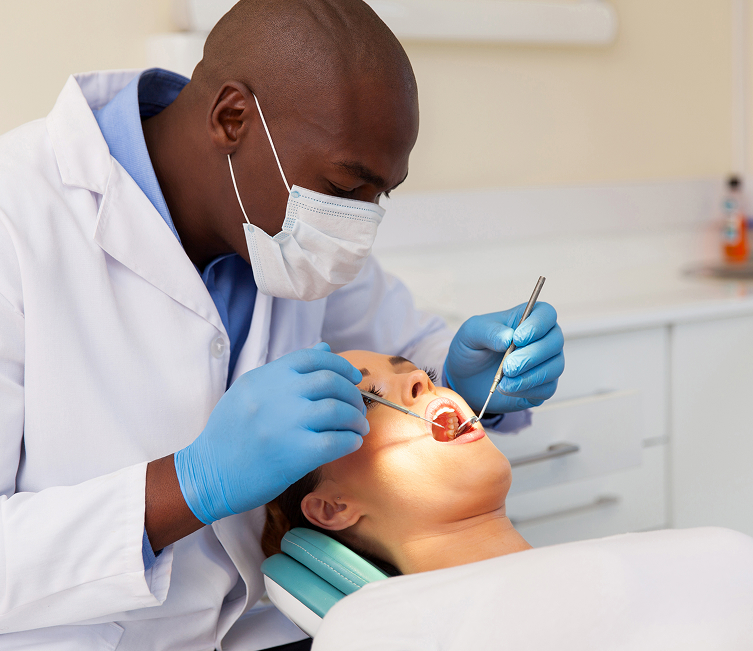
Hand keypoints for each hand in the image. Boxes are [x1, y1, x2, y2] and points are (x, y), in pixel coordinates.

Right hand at [174, 342, 367, 523]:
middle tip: (358, 407)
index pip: (313, 358)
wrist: (208, 474)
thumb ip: (287, 370)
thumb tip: (325, 347)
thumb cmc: (230, 434)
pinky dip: (350, 440)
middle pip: (331, 382)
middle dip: (352, 394)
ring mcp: (286, 424)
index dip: (340, 366)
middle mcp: (277, 395)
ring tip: (358, 426)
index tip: (353, 378)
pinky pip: (337, 441)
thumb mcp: (250, 391)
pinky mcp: (295, 454)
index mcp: (265, 377)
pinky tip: (351, 443)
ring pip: (338, 410)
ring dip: (355, 418)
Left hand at [444, 303, 564, 412]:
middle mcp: (542, 339)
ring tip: (504, 380)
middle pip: (555, 342)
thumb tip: (508, 337)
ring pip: (554, 367)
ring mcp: (545, 363)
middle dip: (532, 356)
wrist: (465, 378)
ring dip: (530, 375)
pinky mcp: (542, 385)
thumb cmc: (472, 349)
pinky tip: (508, 388)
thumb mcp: (471, 334)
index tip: (518, 338)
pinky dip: (527, 389)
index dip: (537, 325)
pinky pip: (547, 388)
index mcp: (527, 319)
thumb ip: (488, 331)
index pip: (546, 314)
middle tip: (508, 366)